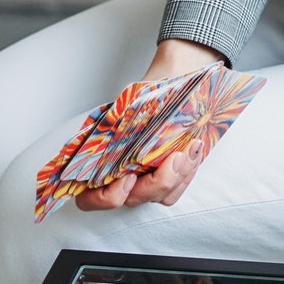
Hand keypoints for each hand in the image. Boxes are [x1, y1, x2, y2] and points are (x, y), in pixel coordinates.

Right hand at [74, 39, 223, 211]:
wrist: (174, 82)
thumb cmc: (148, 92)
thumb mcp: (129, 101)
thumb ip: (118, 119)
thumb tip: (117, 128)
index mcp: (98, 160)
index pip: (90, 198)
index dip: (107, 197)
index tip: (129, 177)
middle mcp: (119, 176)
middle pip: (132, 200)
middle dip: (157, 183)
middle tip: (175, 158)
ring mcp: (145, 179)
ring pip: (159, 197)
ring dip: (178, 177)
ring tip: (189, 148)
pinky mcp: (168, 177)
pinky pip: (177, 188)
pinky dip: (188, 172)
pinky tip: (194, 149)